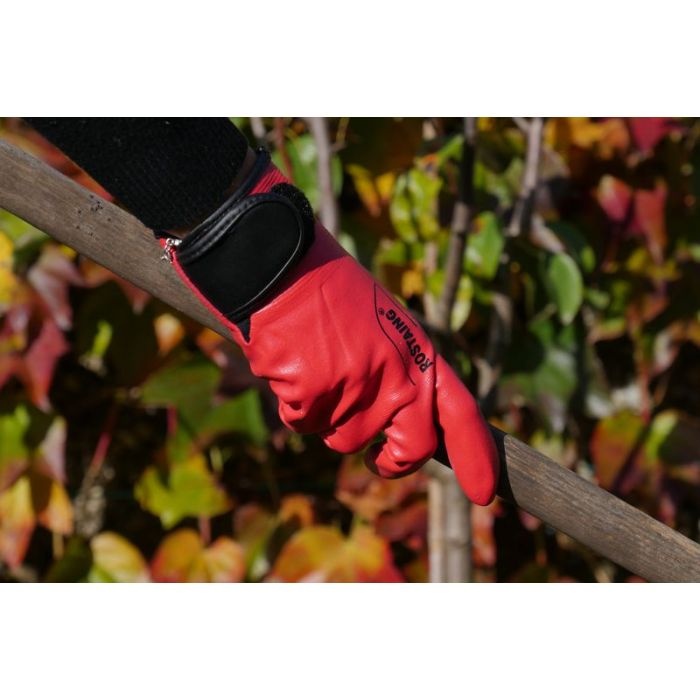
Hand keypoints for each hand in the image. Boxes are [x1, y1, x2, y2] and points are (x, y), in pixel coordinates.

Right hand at [164, 150, 498, 504]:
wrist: (280, 259)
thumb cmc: (328, 289)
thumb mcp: (381, 323)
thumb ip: (398, 370)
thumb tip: (397, 423)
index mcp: (418, 351)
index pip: (461, 413)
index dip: (476, 457)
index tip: (483, 492)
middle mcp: (395, 375)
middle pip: (404, 452)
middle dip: (389, 462)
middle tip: (376, 459)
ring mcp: (354, 387)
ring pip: (339, 438)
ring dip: (326, 415)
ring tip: (313, 363)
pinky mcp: (311, 393)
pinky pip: (301, 421)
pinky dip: (292, 401)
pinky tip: (289, 361)